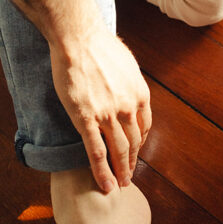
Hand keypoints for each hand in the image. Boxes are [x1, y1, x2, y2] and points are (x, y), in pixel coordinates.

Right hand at [50, 21, 151, 192]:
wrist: (78, 37)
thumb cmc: (99, 45)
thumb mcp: (126, 62)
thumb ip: (128, 81)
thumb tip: (126, 87)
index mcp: (139, 92)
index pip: (144, 125)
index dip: (140, 142)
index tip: (134, 150)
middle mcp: (129, 106)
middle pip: (134, 142)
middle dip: (132, 161)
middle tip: (129, 176)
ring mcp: (108, 114)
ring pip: (119, 151)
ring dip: (121, 171)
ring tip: (121, 184)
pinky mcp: (86, 119)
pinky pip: (97, 153)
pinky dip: (103, 173)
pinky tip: (106, 186)